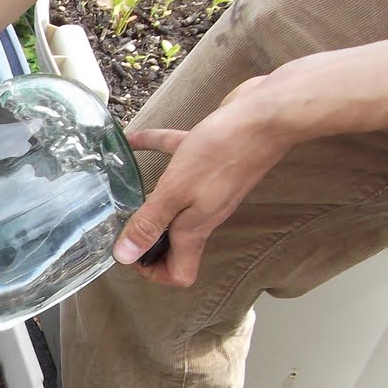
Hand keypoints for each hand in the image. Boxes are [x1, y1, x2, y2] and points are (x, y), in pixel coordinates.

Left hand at [112, 76, 290, 286]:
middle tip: (119, 226)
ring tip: (121, 193)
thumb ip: (150, 223)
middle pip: (173, 241)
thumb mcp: (174, 193)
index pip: (179, 273)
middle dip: (146, 239)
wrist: (268, 114)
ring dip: (149, 199)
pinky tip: (132, 140)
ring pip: (173, 200)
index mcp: (195, 228)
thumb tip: (125, 256)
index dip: (152, 271)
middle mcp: (203, 212)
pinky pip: (176, 157)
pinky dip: (155, 150)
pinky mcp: (209, 156)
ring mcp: (208, 186)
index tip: (130, 253)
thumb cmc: (222, 154)